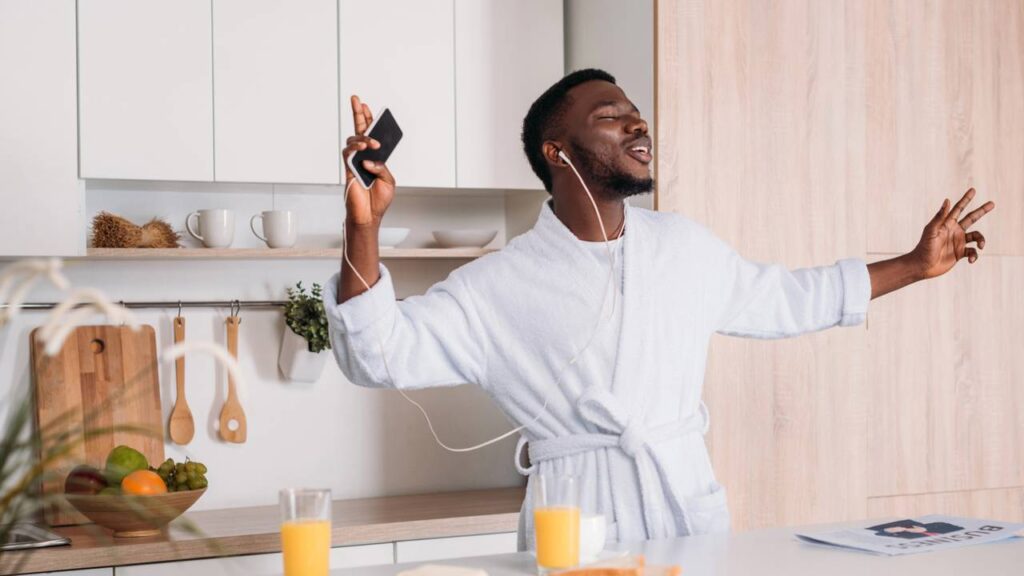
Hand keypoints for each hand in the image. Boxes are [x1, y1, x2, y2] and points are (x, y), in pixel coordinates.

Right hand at [342, 95, 394, 226]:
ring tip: (371, 143)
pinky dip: (356, 148)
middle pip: (359, 131)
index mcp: (375, 157)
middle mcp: (363, 157)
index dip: (368, 121)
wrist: (369, 215)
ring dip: (363, 138)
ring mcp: (355, 162)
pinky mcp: (348, 169)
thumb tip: (370, 159)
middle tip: (357, 100)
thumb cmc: (378, 200)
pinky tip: (364, 149)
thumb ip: (382, 167)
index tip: (367, 106)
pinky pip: (348, 153)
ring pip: (353, 141)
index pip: (371, 135)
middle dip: (357, 114)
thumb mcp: (389, 181)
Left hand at [910, 188, 994, 278]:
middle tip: (992, 203)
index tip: (973, 190)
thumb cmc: (924, 247)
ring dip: (981, 240)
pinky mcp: (960, 253)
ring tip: (981, 246)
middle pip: (971, 218)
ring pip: (976, 236)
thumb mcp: (931, 231)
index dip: (966, 199)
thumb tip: (947, 200)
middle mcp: (954, 231)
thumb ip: (940, 217)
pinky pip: (973, 252)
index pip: (958, 209)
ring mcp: (958, 242)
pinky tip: (971, 260)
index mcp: (947, 224)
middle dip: (982, 211)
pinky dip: (975, 255)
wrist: (922, 265)